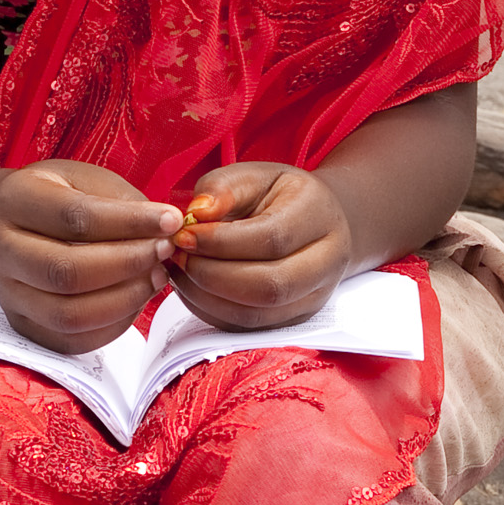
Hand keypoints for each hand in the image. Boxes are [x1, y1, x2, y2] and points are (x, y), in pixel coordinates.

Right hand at [0, 160, 182, 353]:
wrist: (20, 223)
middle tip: (165, 252)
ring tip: (156, 277)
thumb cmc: (62, 198)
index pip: (75, 218)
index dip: (129, 222)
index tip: (171, 221)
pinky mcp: (23, 324)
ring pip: (68, 313)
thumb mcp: (87, 182)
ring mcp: (7, 292)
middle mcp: (0, 248)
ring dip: (125, 299)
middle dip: (128, 264)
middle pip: (66, 271)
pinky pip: (72, 340)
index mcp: (14, 200)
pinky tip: (136, 299)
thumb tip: (165, 231)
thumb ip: (122, 204)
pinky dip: (114, 325)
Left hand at [168, 162, 353, 330]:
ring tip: (180, 271)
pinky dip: (210, 310)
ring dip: (206, 296)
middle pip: (269, 285)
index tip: (183, 235)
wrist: (317, 222)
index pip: (271, 238)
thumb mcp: (254, 176)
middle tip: (177, 256)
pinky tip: (191, 287)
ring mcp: (314, 297)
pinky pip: (247, 328)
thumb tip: (197, 213)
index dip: (221, 242)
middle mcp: (326, 261)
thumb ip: (223, 188)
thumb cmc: (279, 196)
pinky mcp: (293, 319)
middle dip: (211, 274)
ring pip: (257, 314)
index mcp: (319, 215)